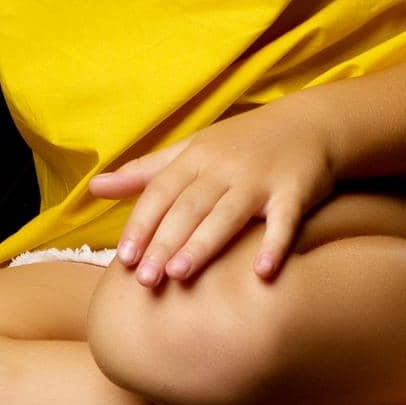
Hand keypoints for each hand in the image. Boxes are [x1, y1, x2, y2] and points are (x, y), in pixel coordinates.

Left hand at [87, 102, 335, 287]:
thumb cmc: (242, 143)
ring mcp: (260, 179)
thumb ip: (145, 172)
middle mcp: (225, 167)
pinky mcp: (295, 191)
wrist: (310, 123)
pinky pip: (284, 221)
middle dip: (165, 242)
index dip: (142, 224)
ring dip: (203, 244)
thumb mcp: (193, 148)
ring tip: (180, 275)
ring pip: (227, 214)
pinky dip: (274, 245)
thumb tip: (94, 187)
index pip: (161, 192)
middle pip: (189, 207)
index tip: (123, 258)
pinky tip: (262, 272)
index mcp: (196, 157)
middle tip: (145, 281)